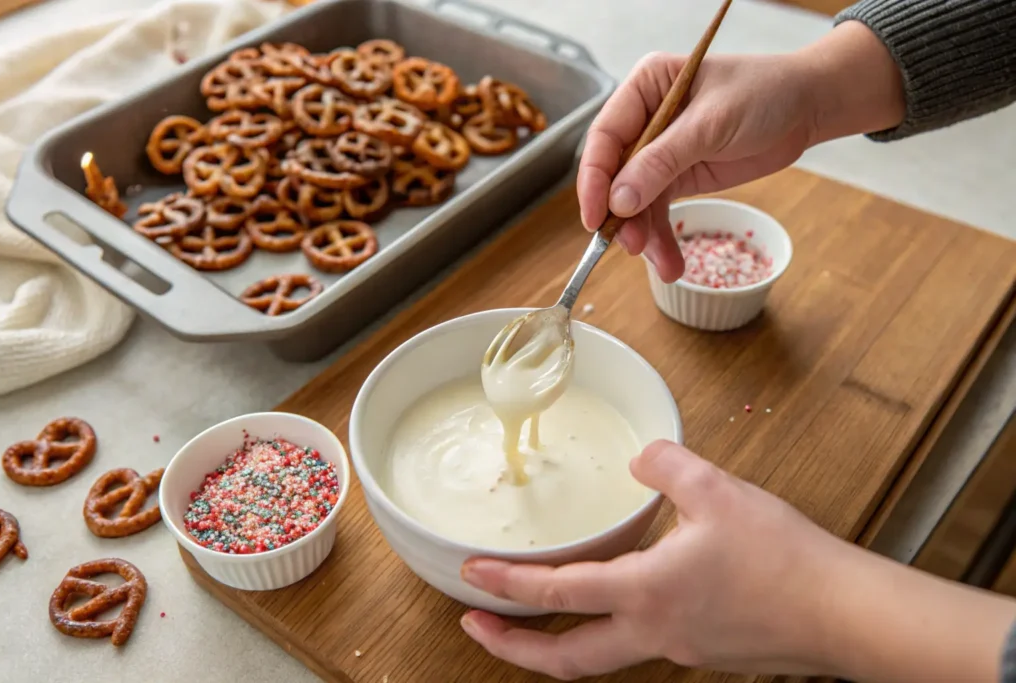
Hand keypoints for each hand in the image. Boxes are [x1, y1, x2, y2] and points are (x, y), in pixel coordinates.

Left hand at [460, 443, 1015, 682]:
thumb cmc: (785, 560)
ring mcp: (677, 650)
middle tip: (475, 629)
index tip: (470, 576)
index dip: (506, 584)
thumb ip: (667, 466)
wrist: (842, 613)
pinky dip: (607, 631)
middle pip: (563, 660)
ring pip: (599, 659)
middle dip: (511, 648)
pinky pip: (639, 646)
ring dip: (558, 642)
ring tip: (536, 615)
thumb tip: (642, 457)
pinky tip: (619, 600)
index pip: (557, 593)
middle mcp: (652, 633)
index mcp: (645, 593)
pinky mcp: (702, 650)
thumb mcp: (718, 492)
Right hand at [579, 21, 906, 284]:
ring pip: (635, 200)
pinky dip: (662, 237)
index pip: (605, 136)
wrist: (807, 107)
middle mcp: (643, 119)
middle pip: (614, 173)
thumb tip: (618, 202)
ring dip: (645, 234)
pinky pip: (658, 210)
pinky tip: (670, 262)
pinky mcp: (678, 176)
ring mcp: (658, 151)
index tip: (595, 217)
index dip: (594, 179)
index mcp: (644, 87)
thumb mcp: (711, 125)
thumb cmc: (764, 95)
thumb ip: (662, 162)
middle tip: (631, 246)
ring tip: (660, 262)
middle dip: (622, 214)